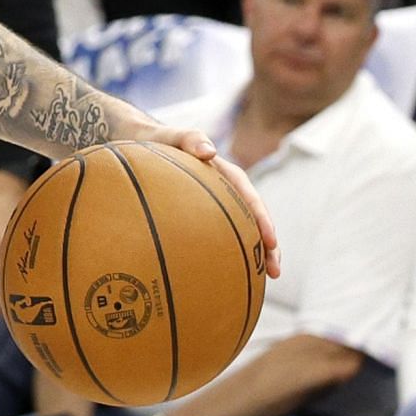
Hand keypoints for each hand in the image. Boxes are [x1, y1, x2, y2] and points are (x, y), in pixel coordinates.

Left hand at [123, 118, 280, 277]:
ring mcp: (217, 204)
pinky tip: (231, 274)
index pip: (249, 197)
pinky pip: (222, 234)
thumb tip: (210, 151)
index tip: (269, 241)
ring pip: (242, 230)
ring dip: (255, 253)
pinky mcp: (204, 215)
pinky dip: (231, 252)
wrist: (140, 143)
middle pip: (253, 219)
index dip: (262, 219)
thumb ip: (190, 139)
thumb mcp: (171, 136)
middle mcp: (226, 190)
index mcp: (224, 173)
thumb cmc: (157, 140)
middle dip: (268, 245)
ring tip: (266, 280)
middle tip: (275, 271)